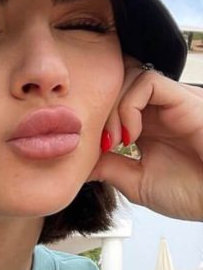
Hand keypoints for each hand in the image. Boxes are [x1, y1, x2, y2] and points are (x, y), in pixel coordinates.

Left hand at [88, 59, 202, 220]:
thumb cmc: (191, 193)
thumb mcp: (136, 182)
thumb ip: (109, 167)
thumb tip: (78, 161)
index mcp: (147, 126)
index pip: (112, 101)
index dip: (94, 117)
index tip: (91, 149)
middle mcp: (158, 110)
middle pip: (117, 83)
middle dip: (99, 109)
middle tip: (100, 143)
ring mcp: (171, 102)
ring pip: (129, 76)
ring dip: (112, 109)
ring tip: (116, 142)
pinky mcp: (185, 99)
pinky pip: (148, 81)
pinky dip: (129, 105)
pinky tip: (131, 135)